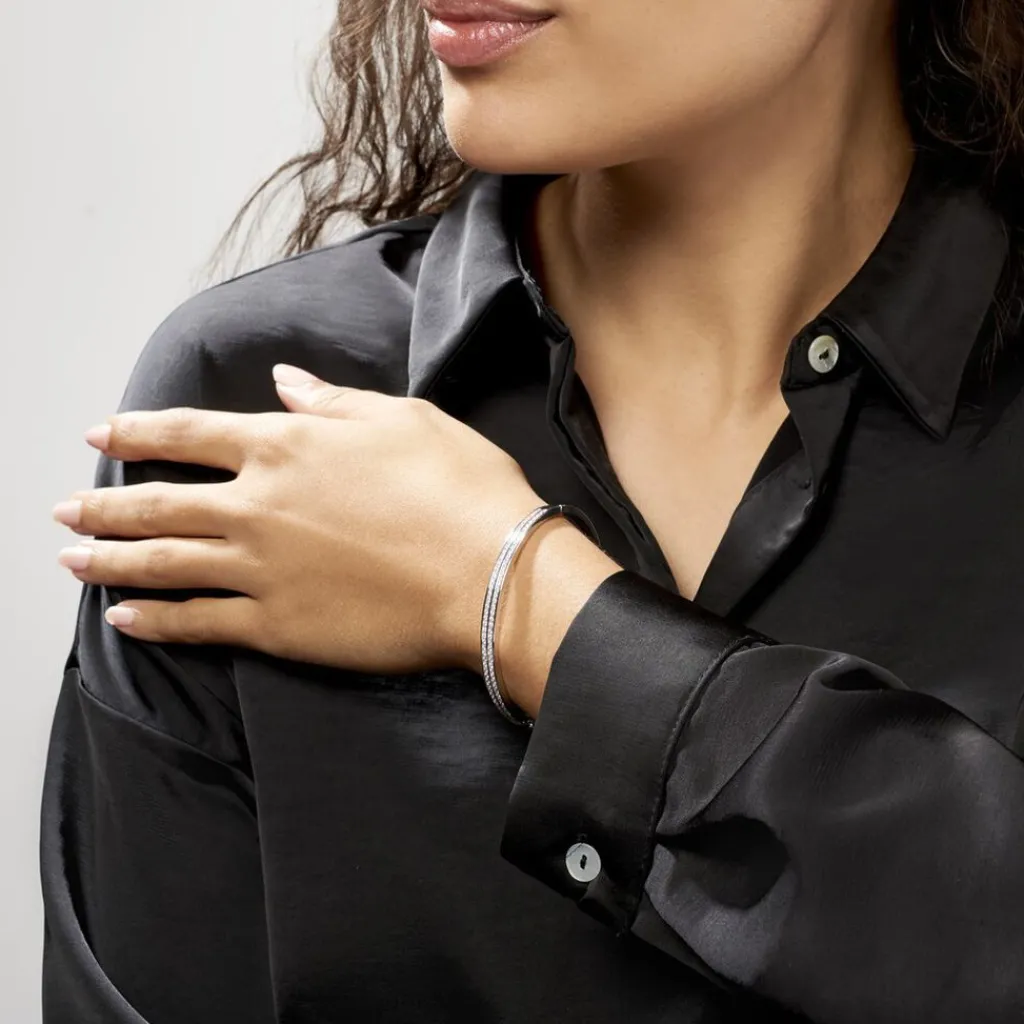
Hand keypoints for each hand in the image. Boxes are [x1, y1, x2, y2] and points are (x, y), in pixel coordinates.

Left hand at [52, 365, 547, 675]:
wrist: (491, 571)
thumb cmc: (459, 487)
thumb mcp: (402, 419)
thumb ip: (332, 402)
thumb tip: (285, 384)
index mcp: (285, 446)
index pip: (189, 433)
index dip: (138, 432)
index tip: (101, 434)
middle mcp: (256, 505)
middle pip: (157, 504)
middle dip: (103, 506)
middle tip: (63, 512)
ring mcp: (259, 570)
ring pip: (162, 564)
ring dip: (109, 560)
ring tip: (70, 559)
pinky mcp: (276, 626)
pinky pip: (199, 623)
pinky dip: (155, 621)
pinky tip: (124, 619)